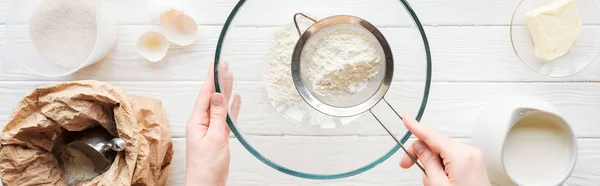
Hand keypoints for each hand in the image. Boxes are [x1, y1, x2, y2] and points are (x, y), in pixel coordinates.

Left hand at [186, 61, 240, 185]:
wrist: (207, 185)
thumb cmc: (206, 167)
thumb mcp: (214, 137)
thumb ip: (218, 116)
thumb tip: (218, 95)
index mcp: (197, 121)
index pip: (204, 94)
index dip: (210, 78)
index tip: (215, 64)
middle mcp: (202, 122)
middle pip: (211, 96)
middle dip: (218, 80)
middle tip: (224, 64)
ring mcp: (210, 129)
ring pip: (219, 105)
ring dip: (225, 91)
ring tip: (230, 76)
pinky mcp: (218, 136)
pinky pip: (226, 117)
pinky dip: (231, 108)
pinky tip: (235, 99)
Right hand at [400, 113, 489, 185]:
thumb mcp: (438, 184)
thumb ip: (427, 162)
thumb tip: (420, 146)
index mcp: (461, 155)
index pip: (432, 136)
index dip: (415, 126)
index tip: (406, 118)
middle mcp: (469, 152)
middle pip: (436, 144)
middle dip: (420, 154)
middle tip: (406, 165)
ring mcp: (473, 157)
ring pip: (442, 152)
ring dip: (432, 165)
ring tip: (433, 183)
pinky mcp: (473, 163)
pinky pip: (451, 158)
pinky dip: (441, 167)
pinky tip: (440, 180)